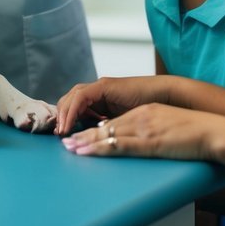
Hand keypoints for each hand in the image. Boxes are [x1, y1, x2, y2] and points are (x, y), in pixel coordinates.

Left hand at [55, 76, 170, 135]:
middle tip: (58, 135)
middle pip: (70, 99)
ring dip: (65, 114)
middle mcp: (98, 91)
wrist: (165, 98)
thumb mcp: (121, 124)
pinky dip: (73, 109)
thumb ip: (107, 128)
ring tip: (62, 131)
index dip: (66, 120)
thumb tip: (94, 140)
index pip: (75, 106)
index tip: (62, 136)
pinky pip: (82, 95)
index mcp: (101, 100)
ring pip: (73, 96)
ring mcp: (101, 86)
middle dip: (61, 116)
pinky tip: (70, 123)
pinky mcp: (105, 85)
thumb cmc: (149, 114)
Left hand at [60, 103, 224, 161]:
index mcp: (145, 111)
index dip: (94, 126)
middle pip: (104, 123)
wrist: (211, 130)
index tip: (80, 133)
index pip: (113, 118)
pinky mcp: (148, 140)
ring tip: (69, 146)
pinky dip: (98, 148)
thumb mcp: (167, 122)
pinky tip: (86, 150)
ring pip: (106, 133)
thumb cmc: (194, 130)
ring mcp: (142, 127)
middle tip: (65, 138)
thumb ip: (151, 125)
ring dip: (84, 140)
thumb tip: (139, 137)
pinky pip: (117, 144)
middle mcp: (140, 116)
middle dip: (82, 131)